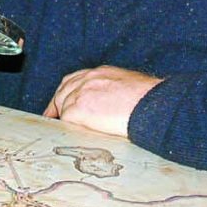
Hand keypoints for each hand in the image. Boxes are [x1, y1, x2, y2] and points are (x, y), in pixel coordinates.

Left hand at [43, 65, 162, 136]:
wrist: (151, 106)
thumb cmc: (149, 99)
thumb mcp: (129, 86)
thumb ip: (113, 91)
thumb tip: (112, 105)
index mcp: (101, 72)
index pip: (75, 79)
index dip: (67, 92)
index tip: (63, 102)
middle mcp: (88, 79)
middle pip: (63, 90)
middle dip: (59, 104)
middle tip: (55, 118)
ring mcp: (81, 93)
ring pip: (63, 106)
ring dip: (65, 118)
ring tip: (67, 131)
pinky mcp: (78, 109)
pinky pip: (66, 120)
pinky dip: (68, 127)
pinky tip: (73, 134)